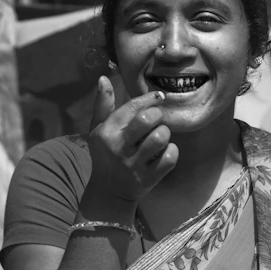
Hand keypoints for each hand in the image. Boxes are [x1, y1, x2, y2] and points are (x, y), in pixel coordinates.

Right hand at [85, 76, 178, 202]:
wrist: (108, 191)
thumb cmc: (105, 154)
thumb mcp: (98, 129)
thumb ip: (103, 105)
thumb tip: (104, 78)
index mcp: (107, 132)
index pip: (132, 107)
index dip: (150, 99)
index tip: (158, 98)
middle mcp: (119, 147)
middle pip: (148, 120)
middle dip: (158, 116)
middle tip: (157, 121)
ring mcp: (134, 164)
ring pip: (161, 137)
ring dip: (165, 134)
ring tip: (160, 137)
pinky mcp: (149, 178)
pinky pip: (170, 158)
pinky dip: (172, 152)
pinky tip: (165, 152)